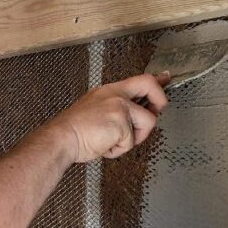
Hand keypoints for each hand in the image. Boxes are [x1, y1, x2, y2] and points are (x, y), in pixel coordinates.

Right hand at [48, 73, 168, 162]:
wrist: (61, 138)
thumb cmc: (74, 130)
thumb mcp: (96, 110)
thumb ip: (115, 108)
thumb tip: (131, 115)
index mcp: (109, 91)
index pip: (138, 79)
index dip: (156, 80)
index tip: (166, 77)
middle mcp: (116, 95)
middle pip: (149, 85)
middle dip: (159, 100)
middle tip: (156, 111)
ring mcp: (119, 107)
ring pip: (147, 122)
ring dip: (133, 138)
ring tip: (112, 141)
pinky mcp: (121, 122)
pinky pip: (131, 141)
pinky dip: (118, 149)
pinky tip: (104, 146)